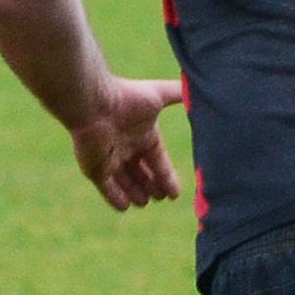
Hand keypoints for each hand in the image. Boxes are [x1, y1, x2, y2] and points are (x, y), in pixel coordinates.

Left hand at [69, 77, 183, 210]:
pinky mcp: (95, 169)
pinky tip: (125, 207)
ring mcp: (109, 159)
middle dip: (152, 185)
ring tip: (145, 203)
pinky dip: (116, 198)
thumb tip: (201, 88)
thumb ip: (178, 93)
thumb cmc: (127, 98)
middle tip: (161, 198)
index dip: (167, 176)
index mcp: (143, 135)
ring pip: (124, 182)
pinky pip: (107, 188)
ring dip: (135, 193)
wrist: (93, 103)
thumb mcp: (159, 94)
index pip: (158, 160)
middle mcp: (126, 148)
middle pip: (142, 172)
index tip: (175, 192)